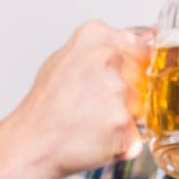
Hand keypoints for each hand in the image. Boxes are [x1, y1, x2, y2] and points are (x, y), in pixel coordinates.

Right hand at [4, 21, 150, 178]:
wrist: (33, 143)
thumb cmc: (46, 106)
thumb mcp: (67, 59)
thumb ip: (104, 46)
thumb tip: (145, 37)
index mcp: (95, 35)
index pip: (140, 46)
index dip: (130, 69)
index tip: (114, 80)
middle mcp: (108, 57)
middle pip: (142, 78)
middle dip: (125, 95)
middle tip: (93, 105)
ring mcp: (116, 89)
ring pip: (140, 106)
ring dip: (123, 118)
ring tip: (92, 121)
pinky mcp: (122, 121)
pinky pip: (135, 134)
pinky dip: (121, 142)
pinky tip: (95, 136)